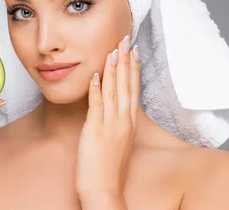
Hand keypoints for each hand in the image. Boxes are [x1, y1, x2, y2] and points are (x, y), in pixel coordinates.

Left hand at [75, 35, 139, 199]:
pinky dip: (97, 89)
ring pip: (113, 92)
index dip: (133, 68)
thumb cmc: (107, 167)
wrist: (104, 189)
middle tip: (126, 40)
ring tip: (113, 50)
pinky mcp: (96, 131)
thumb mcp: (116, 140)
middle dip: (126, 61)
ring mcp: (111, 125)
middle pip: (126, 86)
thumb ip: (115, 120)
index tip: (133, 50)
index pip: (132, 89)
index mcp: (129, 123)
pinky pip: (97, 106)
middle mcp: (123, 121)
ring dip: (113, 69)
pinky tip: (96, 75)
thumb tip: (110, 103)